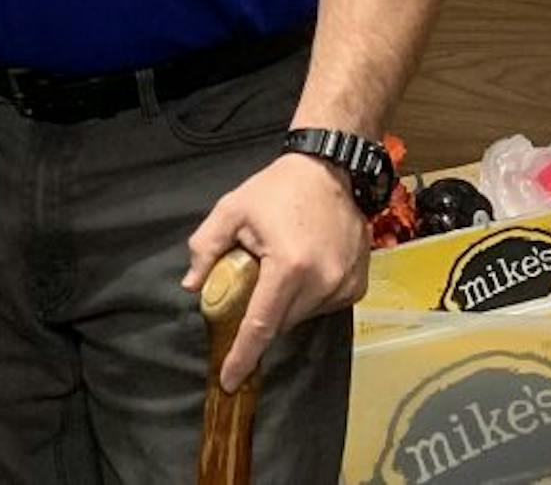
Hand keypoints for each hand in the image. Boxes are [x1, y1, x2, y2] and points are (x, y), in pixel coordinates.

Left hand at [182, 152, 369, 390]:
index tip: (229, 380)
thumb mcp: (230, 210)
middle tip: (248, 288)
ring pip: (301, 317)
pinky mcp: (357, 287)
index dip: (243, 355)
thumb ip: (206, 248)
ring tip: (278, 268)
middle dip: (259, 317)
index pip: (261, 324)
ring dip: (283, 306)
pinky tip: (300, 270)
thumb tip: (192, 286)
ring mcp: (344, 286)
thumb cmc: (276, 190)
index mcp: (289, 267)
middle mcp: (322, 283)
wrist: (329, 170)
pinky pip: (323, 307)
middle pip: (280, 323)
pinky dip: (306, 299)